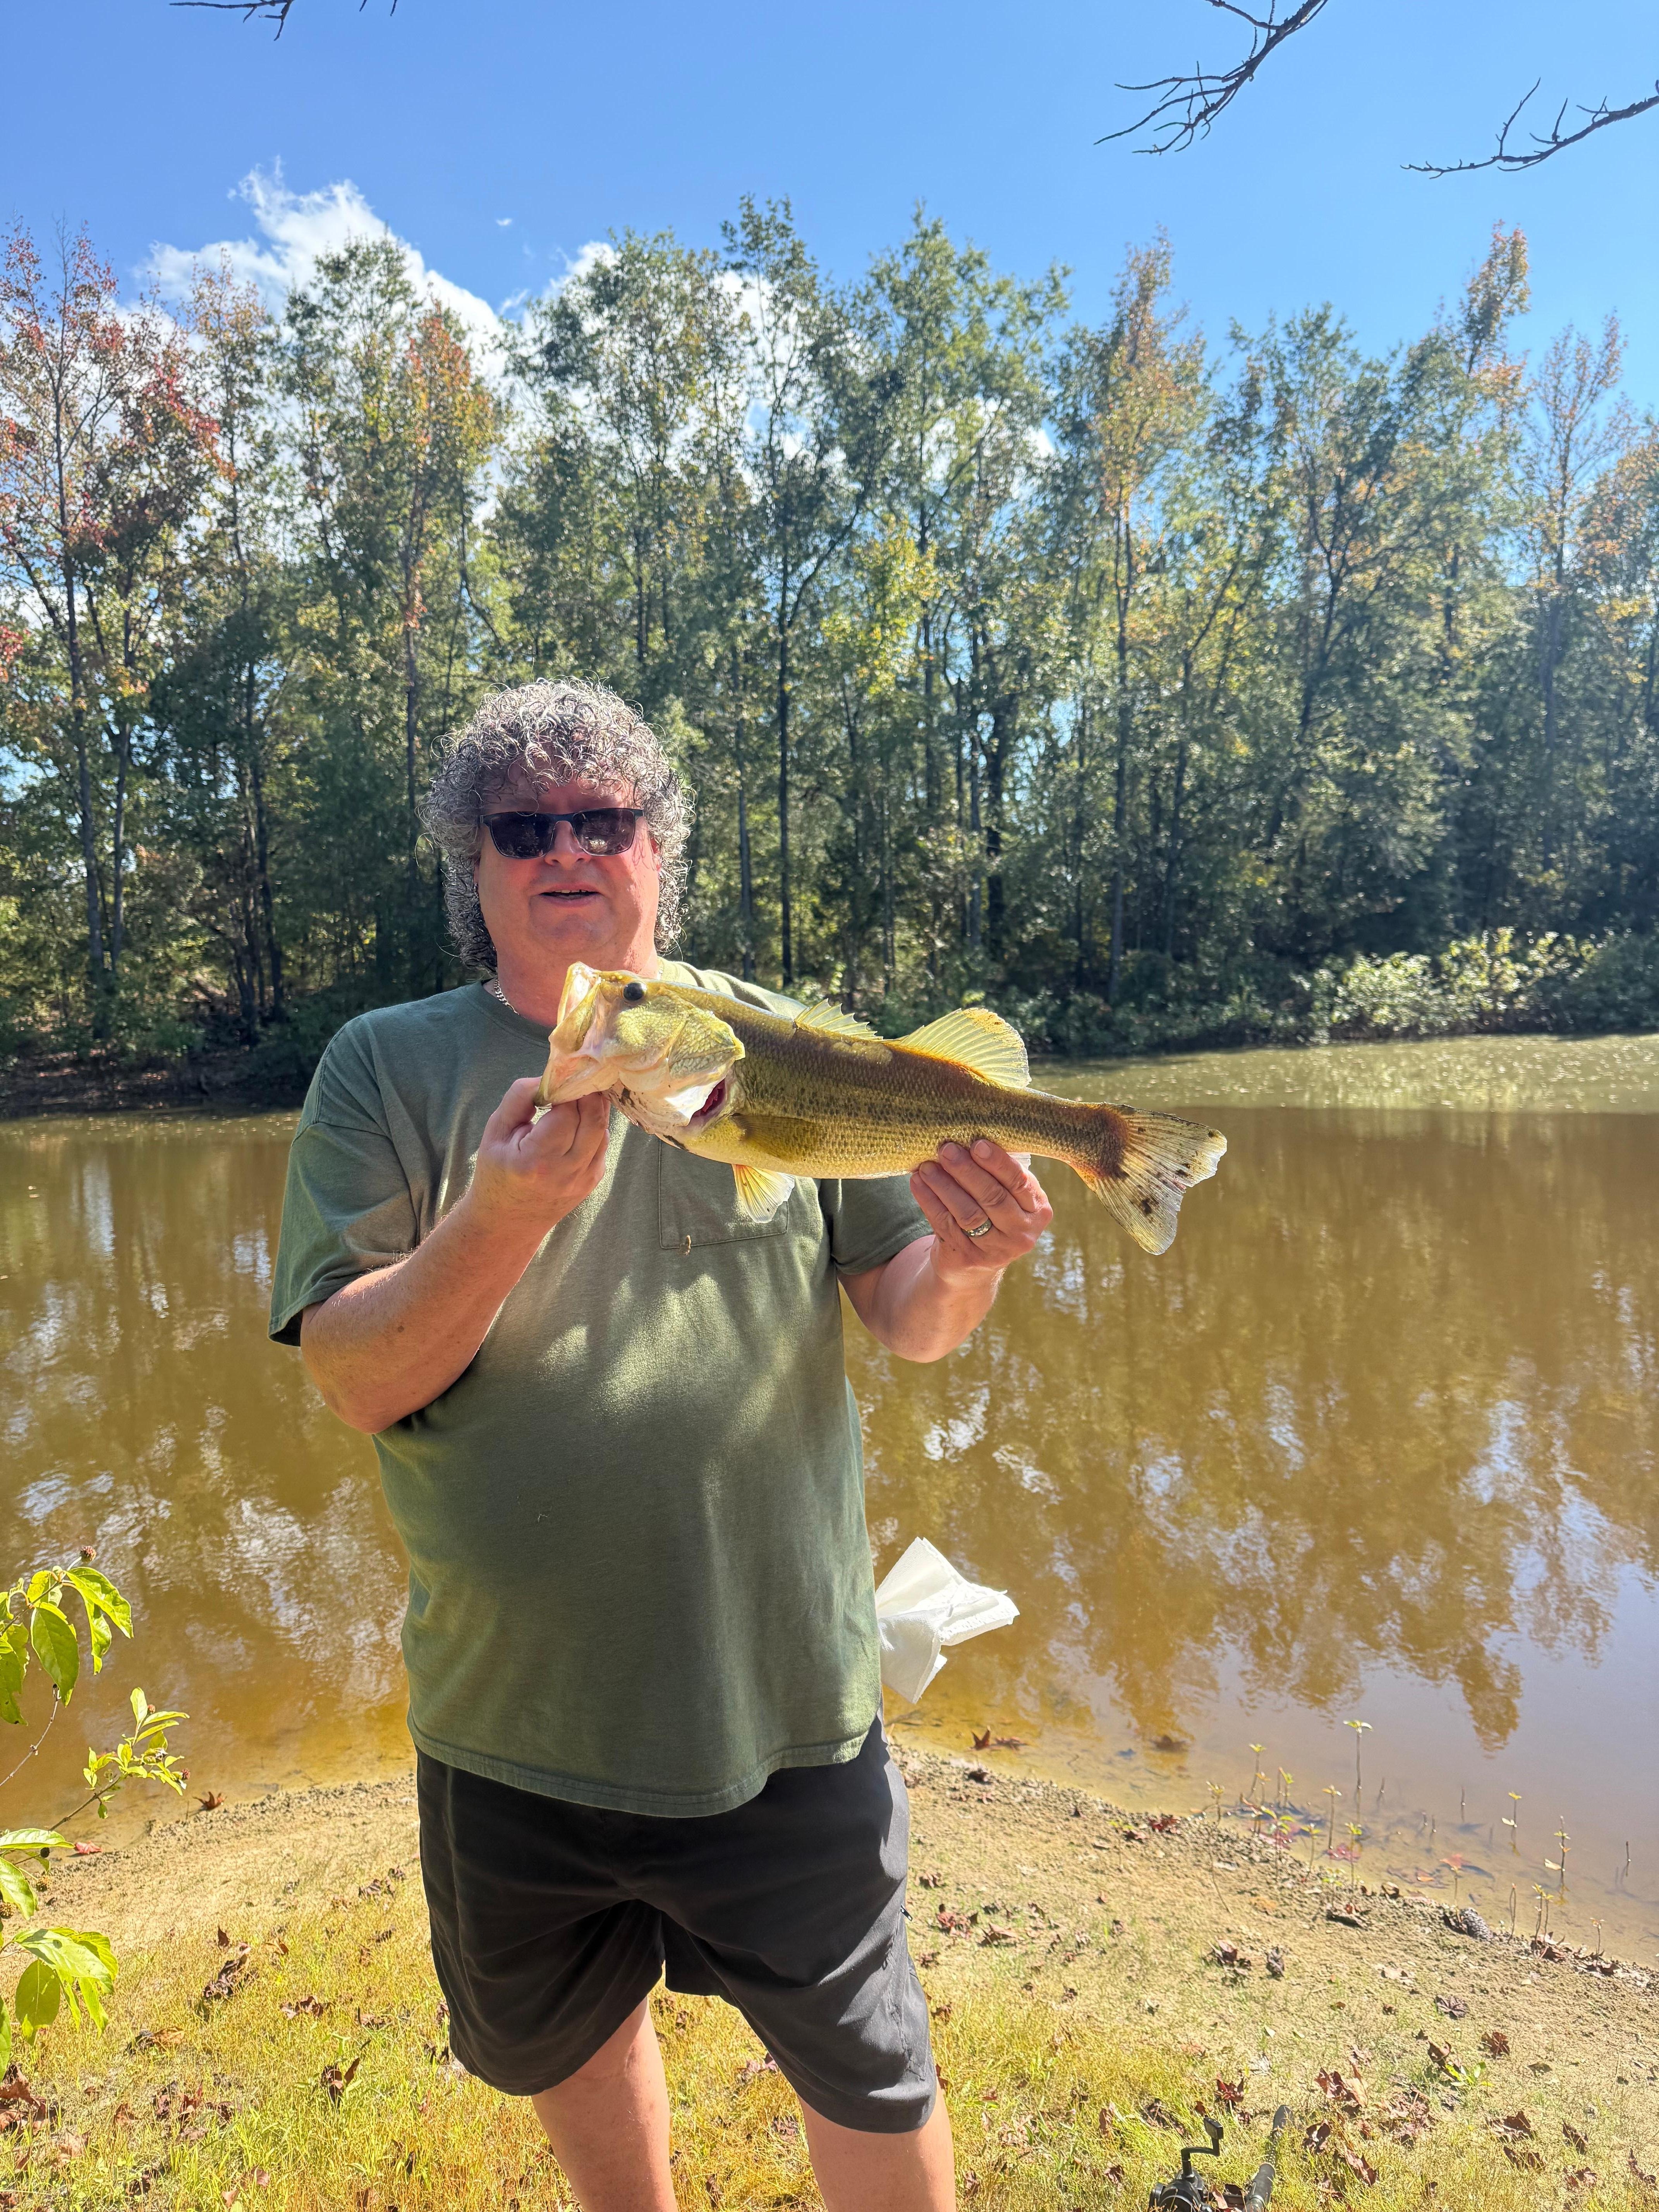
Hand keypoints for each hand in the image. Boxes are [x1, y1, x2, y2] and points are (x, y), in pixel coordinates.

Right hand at [464, 1078, 610, 1238]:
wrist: (508, 1222)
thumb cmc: (496, 1174)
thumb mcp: (495, 1132)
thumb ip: (519, 1099)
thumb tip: (549, 1076)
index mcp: (537, 1160)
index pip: (567, 1113)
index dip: (567, 1090)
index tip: (558, 1079)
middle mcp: (567, 1172)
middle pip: (593, 1119)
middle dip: (587, 1092)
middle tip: (575, 1077)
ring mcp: (584, 1179)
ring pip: (603, 1130)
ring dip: (594, 1108)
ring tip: (577, 1094)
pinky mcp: (593, 1181)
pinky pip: (602, 1143)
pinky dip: (594, 1126)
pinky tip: (578, 1120)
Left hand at [909, 1139, 1052, 1288]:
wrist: (976, 1265)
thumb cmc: (993, 1214)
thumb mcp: (1009, 1197)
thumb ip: (999, 1174)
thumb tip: (968, 1137)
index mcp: (1038, 1210)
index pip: (1019, 1183)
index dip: (998, 1163)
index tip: (977, 1144)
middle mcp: (1022, 1233)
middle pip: (993, 1198)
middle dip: (967, 1171)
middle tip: (946, 1149)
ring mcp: (996, 1250)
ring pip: (968, 1213)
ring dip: (944, 1186)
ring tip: (927, 1166)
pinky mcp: (969, 1258)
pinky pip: (945, 1225)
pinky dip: (930, 1202)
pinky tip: (918, 1183)